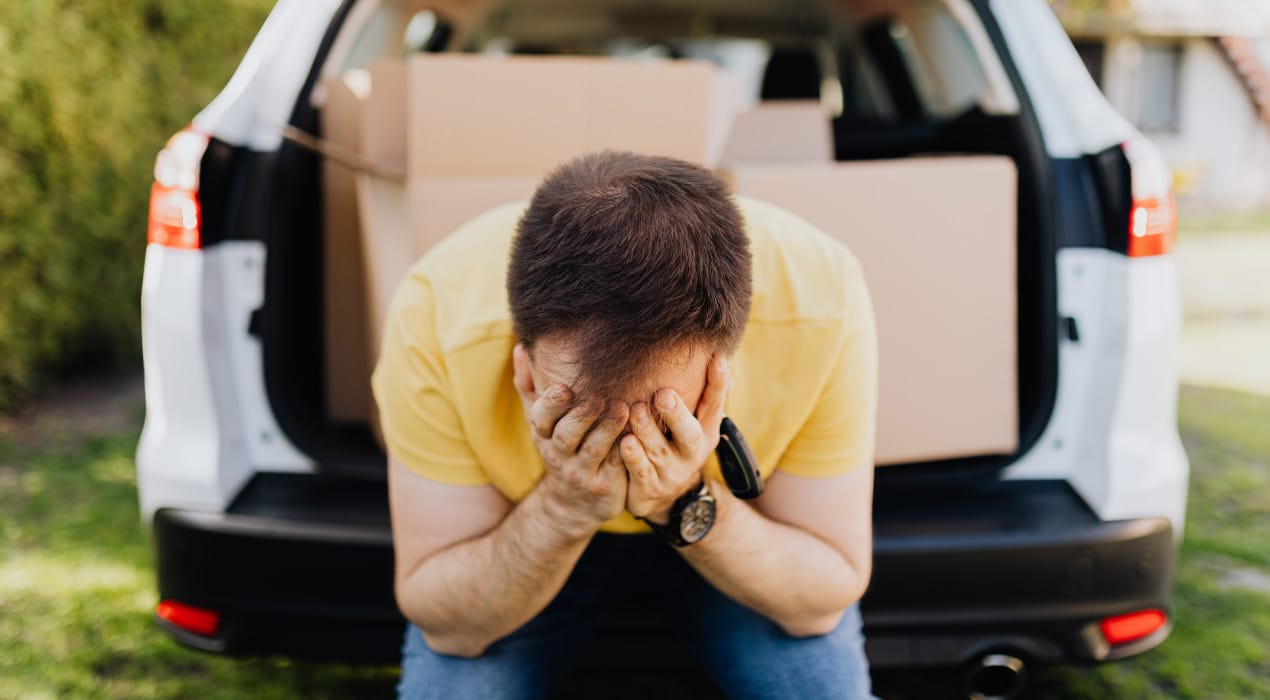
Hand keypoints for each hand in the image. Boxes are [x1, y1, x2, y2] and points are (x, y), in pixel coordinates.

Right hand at [513, 345, 628, 534]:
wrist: (573, 503)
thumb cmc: (560, 447)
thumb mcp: (540, 422)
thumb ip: (529, 385)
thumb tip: (519, 347)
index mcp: (542, 435)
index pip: (540, 418)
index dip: (551, 404)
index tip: (564, 387)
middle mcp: (558, 454)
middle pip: (566, 434)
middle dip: (582, 414)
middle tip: (600, 395)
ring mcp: (581, 472)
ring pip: (593, 449)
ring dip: (608, 428)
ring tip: (623, 407)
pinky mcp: (604, 485)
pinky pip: (616, 465)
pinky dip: (626, 448)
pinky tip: (638, 430)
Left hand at [621, 354, 730, 523]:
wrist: (662, 496)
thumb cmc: (675, 444)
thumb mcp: (694, 423)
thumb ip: (704, 394)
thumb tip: (719, 353)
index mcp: (706, 431)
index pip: (715, 404)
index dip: (718, 383)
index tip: (716, 358)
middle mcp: (692, 452)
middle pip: (689, 434)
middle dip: (677, 414)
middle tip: (663, 394)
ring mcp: (672, 472)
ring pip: (659, 450)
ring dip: (647, 430)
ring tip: (635, 410)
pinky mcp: (651, 487)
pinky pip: (641, 472)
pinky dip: (633, 457)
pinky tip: (624, 442)